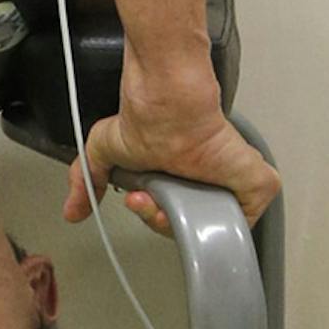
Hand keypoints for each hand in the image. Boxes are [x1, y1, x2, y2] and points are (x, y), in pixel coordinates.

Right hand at [64, 73, 281, 239]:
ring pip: (217, 225)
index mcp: (179, 179)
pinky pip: (254, 214)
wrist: (168, 104)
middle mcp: (206, 182)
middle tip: (146, 201)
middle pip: (190, 225)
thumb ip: (85, 179)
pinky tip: (206, 211)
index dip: (150, 215)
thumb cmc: (143, 119)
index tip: (134, 199)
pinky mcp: (257, 184)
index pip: (170, 216)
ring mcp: (233, 184)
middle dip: (162, 221)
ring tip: (164, 202)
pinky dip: (237, 220)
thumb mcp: (103, 148)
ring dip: (190, 224)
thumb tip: (72, 212)